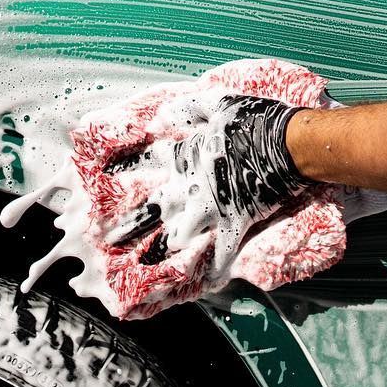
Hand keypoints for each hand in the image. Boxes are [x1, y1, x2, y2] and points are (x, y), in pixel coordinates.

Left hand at [106, 93, 312, 278]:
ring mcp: (212, 210)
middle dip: (127, 227)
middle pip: (152, 211)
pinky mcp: (236, 225)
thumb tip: (161, 117)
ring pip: (178, 239)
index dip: (122, 172)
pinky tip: (210, 283)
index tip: (99, 180)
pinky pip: (222, 254)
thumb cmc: (254, 121)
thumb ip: (187, 109)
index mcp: (185, 158)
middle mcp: (191, 188)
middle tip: (104, 240)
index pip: (145, 165)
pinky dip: (216, 270)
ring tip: (143, 266)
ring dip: (162, 252)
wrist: (286, 145)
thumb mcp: (217, 103)